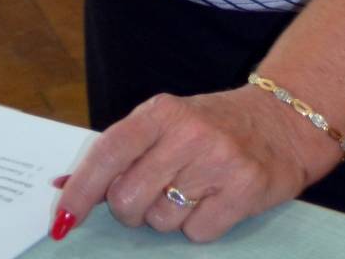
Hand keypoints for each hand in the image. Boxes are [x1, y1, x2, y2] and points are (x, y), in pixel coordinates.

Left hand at [49, 85, 334, 242]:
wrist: (283, 122)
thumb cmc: (212, 127)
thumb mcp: (165, 125)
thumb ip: (119, 154)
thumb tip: (61, 188)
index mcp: (161, 111)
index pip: (107, 153)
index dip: (79, 192)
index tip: (61, 221)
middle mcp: (187, 132)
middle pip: (127, 200)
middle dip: (133, 209)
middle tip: (156, 192)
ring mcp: (217, 160)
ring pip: (160, 222)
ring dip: (169, 217)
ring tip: (193, 190)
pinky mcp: (244, 189)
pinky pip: (197, 234)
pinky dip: (201, 226)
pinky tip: (216, 200)